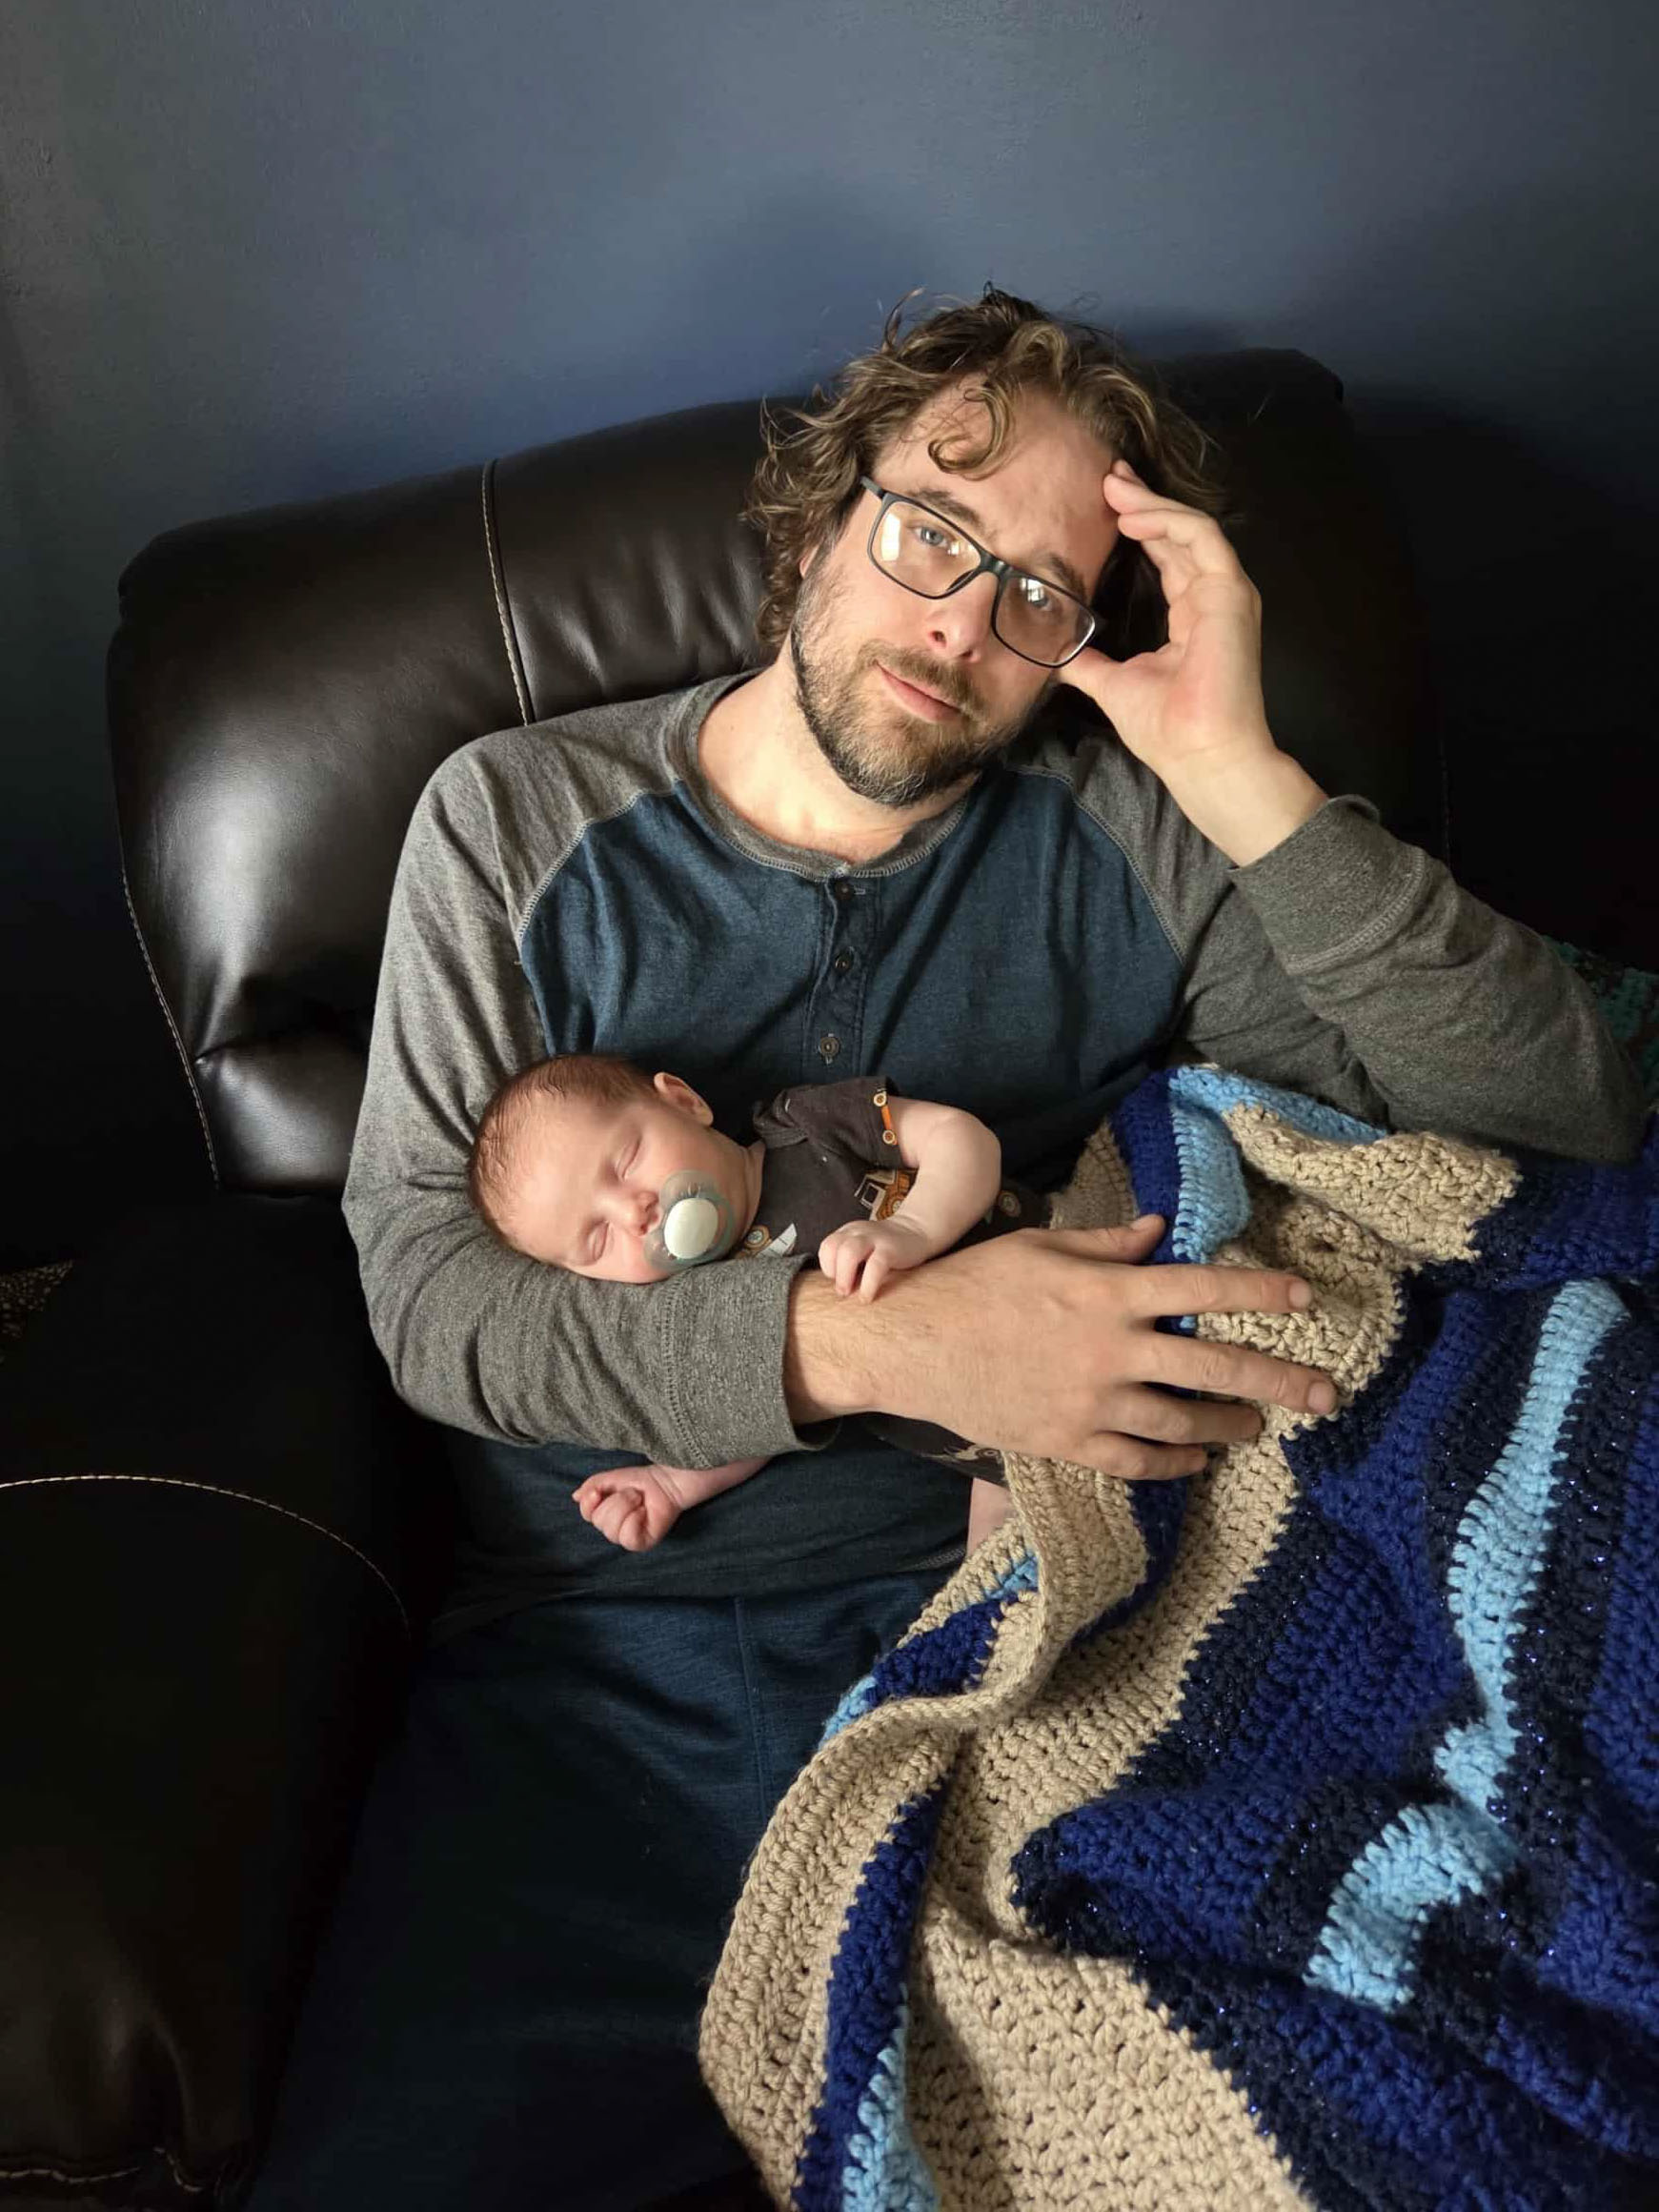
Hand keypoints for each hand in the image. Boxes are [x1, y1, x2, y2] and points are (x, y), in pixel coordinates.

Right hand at [787, 1215, 1339, 1479]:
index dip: (1260, 1293)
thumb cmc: (972, 1284)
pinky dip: (1174, 1460)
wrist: (909, 1344)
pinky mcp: (1068, 1442)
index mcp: (1107, 1292)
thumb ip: (1106, 1246)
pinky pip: (1137, 1459)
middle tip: (1326, 1394)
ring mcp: (1091, 1403)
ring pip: (1183, 1421)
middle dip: (1278, 1381)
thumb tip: (1158, 1234)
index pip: (1203, 1290)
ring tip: (1255, 1425)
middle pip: (1214, 1367)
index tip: (1304, 1299)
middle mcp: (1110, 1349)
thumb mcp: (1039, 1245)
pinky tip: (1195, 1457)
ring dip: (1228, 1424)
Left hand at [818, 1214, 934, 1300]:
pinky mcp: (891, 1249)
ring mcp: (875, 1239)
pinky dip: (868, 1284)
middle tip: (842, 1291)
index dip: (827, 1265)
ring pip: (849, 1253)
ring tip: (849, 1293)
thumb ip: (848, 1263)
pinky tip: (867, 1297)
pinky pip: (875, 1266)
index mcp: (848, 1233)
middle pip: (832, 1247)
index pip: (826, 1246)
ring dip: (844, 1276)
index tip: (837, 1280)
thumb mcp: (863, 1249)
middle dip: (833, 1272)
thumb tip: (837, 1291)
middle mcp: (857, 1232)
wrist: (917, 1231)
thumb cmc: (885, 1248)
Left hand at [1058, 459, 1275, 784]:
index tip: (1102, 504)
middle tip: (1105, 474)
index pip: (1166, 556)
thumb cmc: (1166, 729)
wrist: (1200, 757)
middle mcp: (1212, 598)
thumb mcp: (1112, 684)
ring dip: (1151, 503)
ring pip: (1190, 527)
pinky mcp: (1231, 593)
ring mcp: (1226, 594)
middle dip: (1141, 501)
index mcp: (1191, 615)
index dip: (1138, 526)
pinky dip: (1168, 520)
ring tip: (1113, 486)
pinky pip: (1202, 537)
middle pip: (1177, 533)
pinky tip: (1132, 515)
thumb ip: (1087, 663)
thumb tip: (1053, 653)